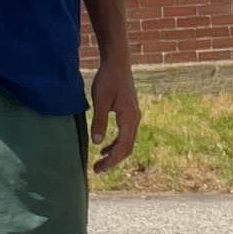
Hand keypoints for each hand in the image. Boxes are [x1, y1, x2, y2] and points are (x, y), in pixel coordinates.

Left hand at [88, 56, 139, 172]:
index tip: (98, 169)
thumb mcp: (100, 100)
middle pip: (127, 147)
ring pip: (127, 142)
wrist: (118, 62)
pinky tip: (104, 147)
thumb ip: (99, 122)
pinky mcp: (129, 112)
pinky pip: (126, 134)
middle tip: (97, 170)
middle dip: (113, 161)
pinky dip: (116, 143)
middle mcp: (135, 119)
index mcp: (129, 118)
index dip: (111, 160)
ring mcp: (134, 116)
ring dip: (115, 153)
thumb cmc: (108, 79)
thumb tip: (97, 143)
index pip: (123, 147)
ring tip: (100, 162)